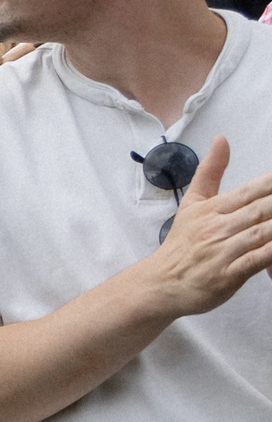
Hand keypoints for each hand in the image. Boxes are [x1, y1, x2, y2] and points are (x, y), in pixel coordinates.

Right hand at [141, 137, 271, 318]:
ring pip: (262, 232)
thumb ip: (210, 172)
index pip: (250, 191)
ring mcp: (223, 252)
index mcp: (211, 209)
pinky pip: (256, 260)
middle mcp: (217, 228)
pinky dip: (271, 252)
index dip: (271, 184)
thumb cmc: (181, 243)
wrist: (161, 282)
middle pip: (261, 210)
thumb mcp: (192, 204)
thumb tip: (221, 139)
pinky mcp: (227, 276)